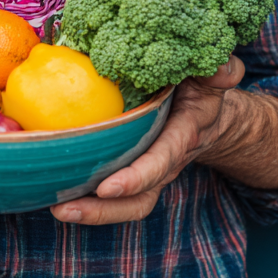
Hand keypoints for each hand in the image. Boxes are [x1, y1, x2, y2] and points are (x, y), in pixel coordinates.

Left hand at [49, 55, 245, 225]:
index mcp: (184, 136)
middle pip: (139, 198)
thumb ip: (220, 72)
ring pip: (125, 203)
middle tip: (65, 208)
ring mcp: (148, 169)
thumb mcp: (213, 76)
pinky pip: (112, 190)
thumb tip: (222, 66)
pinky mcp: (132, 166)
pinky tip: (54, 187)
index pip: (161, 159)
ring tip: (55, 208)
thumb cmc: (203, 88)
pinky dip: (86, 194)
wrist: (208, 112)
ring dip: (91, 211)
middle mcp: (165, 160)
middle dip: (104, 209)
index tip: (107, 186)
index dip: (137, 176)